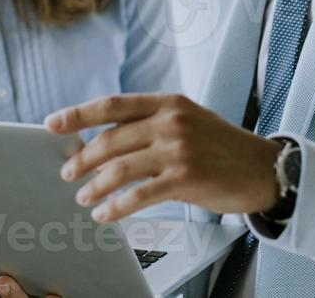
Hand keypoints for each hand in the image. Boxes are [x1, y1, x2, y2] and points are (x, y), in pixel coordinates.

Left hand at [48, 94, 281, 222]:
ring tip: (84, 198)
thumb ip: (151, 123)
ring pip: (120, 169)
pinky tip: (105, 213)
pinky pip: (138, 195)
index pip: (112, 105)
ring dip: (95, 186)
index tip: (52, 123)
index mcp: (168, 102)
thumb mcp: (188, 119)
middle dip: (82, 158)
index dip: (78, 114)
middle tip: (68, 173)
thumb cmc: (221, 146)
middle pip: (110, 139)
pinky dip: (116, 207)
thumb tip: (104, 138)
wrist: (262, 168)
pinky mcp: (185, 178)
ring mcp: (178, 149)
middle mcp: (171, 121)